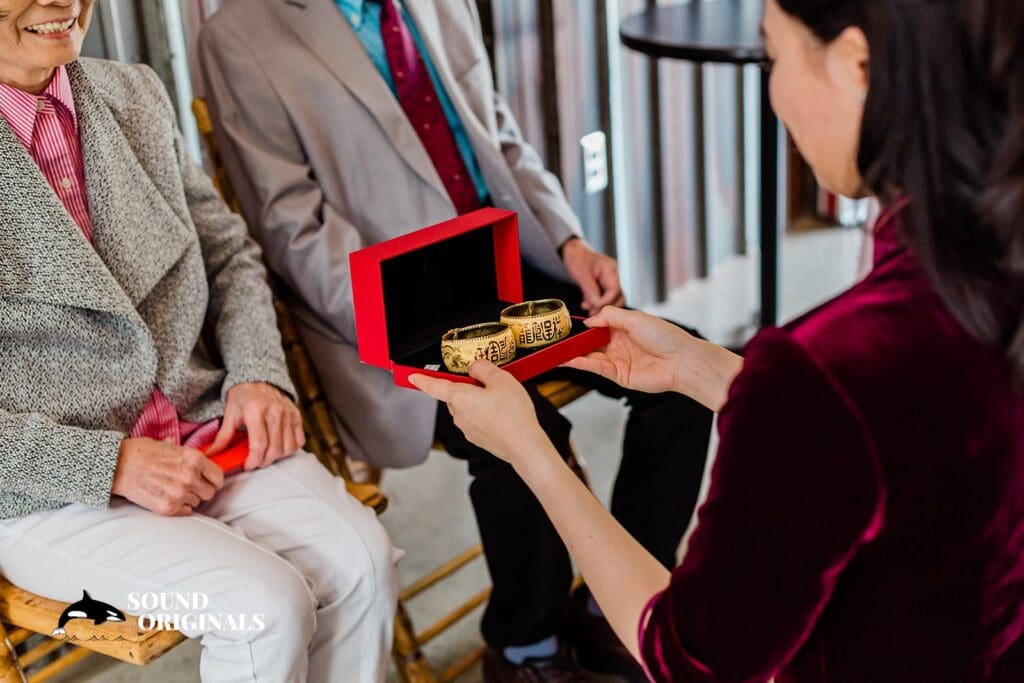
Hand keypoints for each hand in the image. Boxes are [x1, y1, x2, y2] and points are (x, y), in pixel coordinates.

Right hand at [112, 438, 224, 515]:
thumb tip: (204, 464)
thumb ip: (190, 457)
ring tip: (172, 489)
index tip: (208, 482)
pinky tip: (167, 497)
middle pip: (210, 493)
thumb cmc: (144, 452)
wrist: (118, 465)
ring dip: (188, 498)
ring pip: (197, 503)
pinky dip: (180, 507)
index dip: (213, 480)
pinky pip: (186, 512)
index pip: (218, 477)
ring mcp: (179, 493)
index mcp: (194, 459)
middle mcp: (190, 476)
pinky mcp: (168, 507)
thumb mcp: (172, 446)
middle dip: (201, 491)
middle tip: (188, 487)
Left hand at [206, 382, 304, 470]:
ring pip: (288, 447)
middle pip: (275, 449)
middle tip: (256, 462)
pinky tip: (279, 446)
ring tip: (267, 454)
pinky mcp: (297, 415)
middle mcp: (275, 412)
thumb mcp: (230, 414)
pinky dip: (290, 448)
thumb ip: (223, 437)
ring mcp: (288, 413)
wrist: (259, 379)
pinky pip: (299, 440)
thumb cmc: (243, 398)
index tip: (247, 465)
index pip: (259, 445)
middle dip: (264, 461)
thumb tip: (211, 455)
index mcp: (255, 411)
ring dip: (278, 457)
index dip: (254, 461)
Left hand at [408, 362, 549, 468]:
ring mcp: (468, 429)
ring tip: (502, 400)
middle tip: (490, 382)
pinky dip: (486, 414)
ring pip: (468, 407)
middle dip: (468, 387)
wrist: (524, 445)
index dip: (422, 380)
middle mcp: (459, 415)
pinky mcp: (478, 438)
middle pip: (456, 394)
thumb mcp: (500, 379)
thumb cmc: (512, 414)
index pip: (434, 386)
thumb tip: (474, 368)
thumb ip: (483, 368)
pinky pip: (477, 420)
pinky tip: (504, 413)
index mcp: (459, 397)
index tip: (413, 377)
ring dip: (479, 401)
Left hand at [560, 237, 624, 312]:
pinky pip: (604, 297)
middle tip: (591, 313)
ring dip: (600, 306)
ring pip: (612, 299)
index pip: (615, 290)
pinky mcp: (604, 285)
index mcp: (610, 270)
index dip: (605, 302)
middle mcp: (613, 275)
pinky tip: (586, 304)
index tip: (594, 308)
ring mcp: (609, 280)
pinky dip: (596, 302)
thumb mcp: (582, 274)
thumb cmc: (577, 258)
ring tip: (587, 308)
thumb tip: (596, 305)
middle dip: (605, 306)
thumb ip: (590, 290)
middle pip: (618, 296)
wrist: (573, 251)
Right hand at [563, 307, 742, 409]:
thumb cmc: (664, 336)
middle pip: (591, 343)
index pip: (598, 326)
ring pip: (591, 357)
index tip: (568, 326)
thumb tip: (588, 321)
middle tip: (556, 341)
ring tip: (556, 352)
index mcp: (624, 328)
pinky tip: (570, 360)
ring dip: (574, 355)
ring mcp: (619, 361)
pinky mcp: (619, 376)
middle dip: (575, 343)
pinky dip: (582, 364)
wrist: (681, 361)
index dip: (584, 327)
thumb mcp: (634, 318)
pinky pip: (597, 368)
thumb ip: (608, 316)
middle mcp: (619, 344)